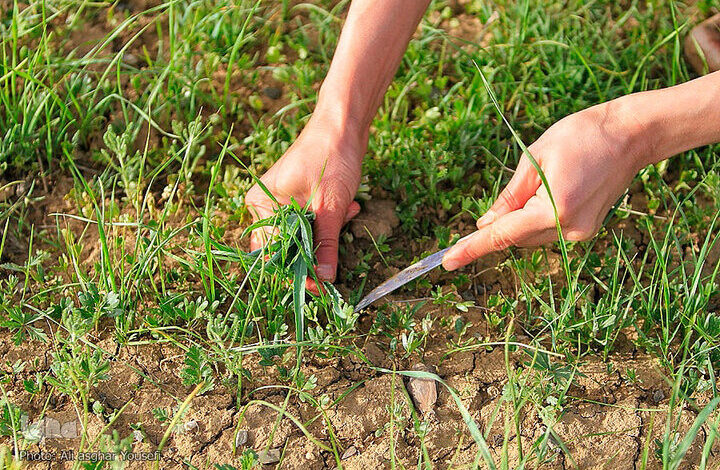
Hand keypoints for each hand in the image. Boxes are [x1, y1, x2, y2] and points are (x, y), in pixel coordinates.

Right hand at [246, 115, 365, 284]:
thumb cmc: (331, 158)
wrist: (344, 124)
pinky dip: (331, 220)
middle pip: (289, 247)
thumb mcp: (330, 206)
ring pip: (304, 236)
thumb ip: (326, 244)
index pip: (272, 253)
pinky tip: (348, 206)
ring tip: (347, 210)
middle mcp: (264, 205)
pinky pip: (313, 223)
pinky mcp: (298, 200)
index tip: (321, 285)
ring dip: (329, 232)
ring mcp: (281, 202)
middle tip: (340, 229)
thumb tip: (324, 279)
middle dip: (319, 246)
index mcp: (261, 204)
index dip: (296, 271)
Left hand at [442, 102, 646, 270]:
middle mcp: (568, 229)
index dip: (472, 249)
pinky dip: (537, 217)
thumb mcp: (534, 158)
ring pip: (531, 235)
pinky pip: (548, 230)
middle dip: (501, 221)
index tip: (448, 262)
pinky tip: (550, 189)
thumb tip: (484, 225)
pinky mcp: (587, 229)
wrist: (632, 135)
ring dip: (521, 218)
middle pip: (516, 237)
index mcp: (553, 209)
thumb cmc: (581, 136)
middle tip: (505, 196)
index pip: (501, 235)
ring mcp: (581, 232)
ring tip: (543, 180)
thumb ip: (508, 197)